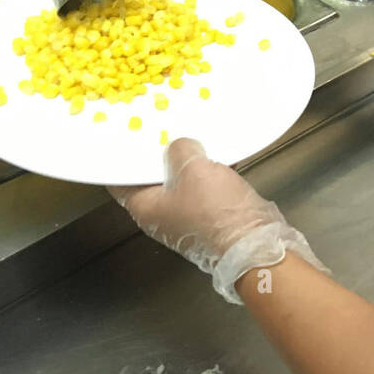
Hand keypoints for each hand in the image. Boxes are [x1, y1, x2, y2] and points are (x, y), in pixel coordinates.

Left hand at [110, 138, 326, 303]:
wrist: (253, 244)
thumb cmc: (215, 210)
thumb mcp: (193, 168)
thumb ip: (179, 149)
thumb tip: (179, 146)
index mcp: (145, 208)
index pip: (120, 180)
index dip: (122, 157)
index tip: (126, 136)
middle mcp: (160, 216)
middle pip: (151, 179)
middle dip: (160, 155)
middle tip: (163, 128)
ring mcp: (185, 218)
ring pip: (180, 182)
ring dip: (188, 162)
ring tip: (194, 135)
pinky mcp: (208, 219)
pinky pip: (202, 189)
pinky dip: (206, 173)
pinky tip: (218, 155)